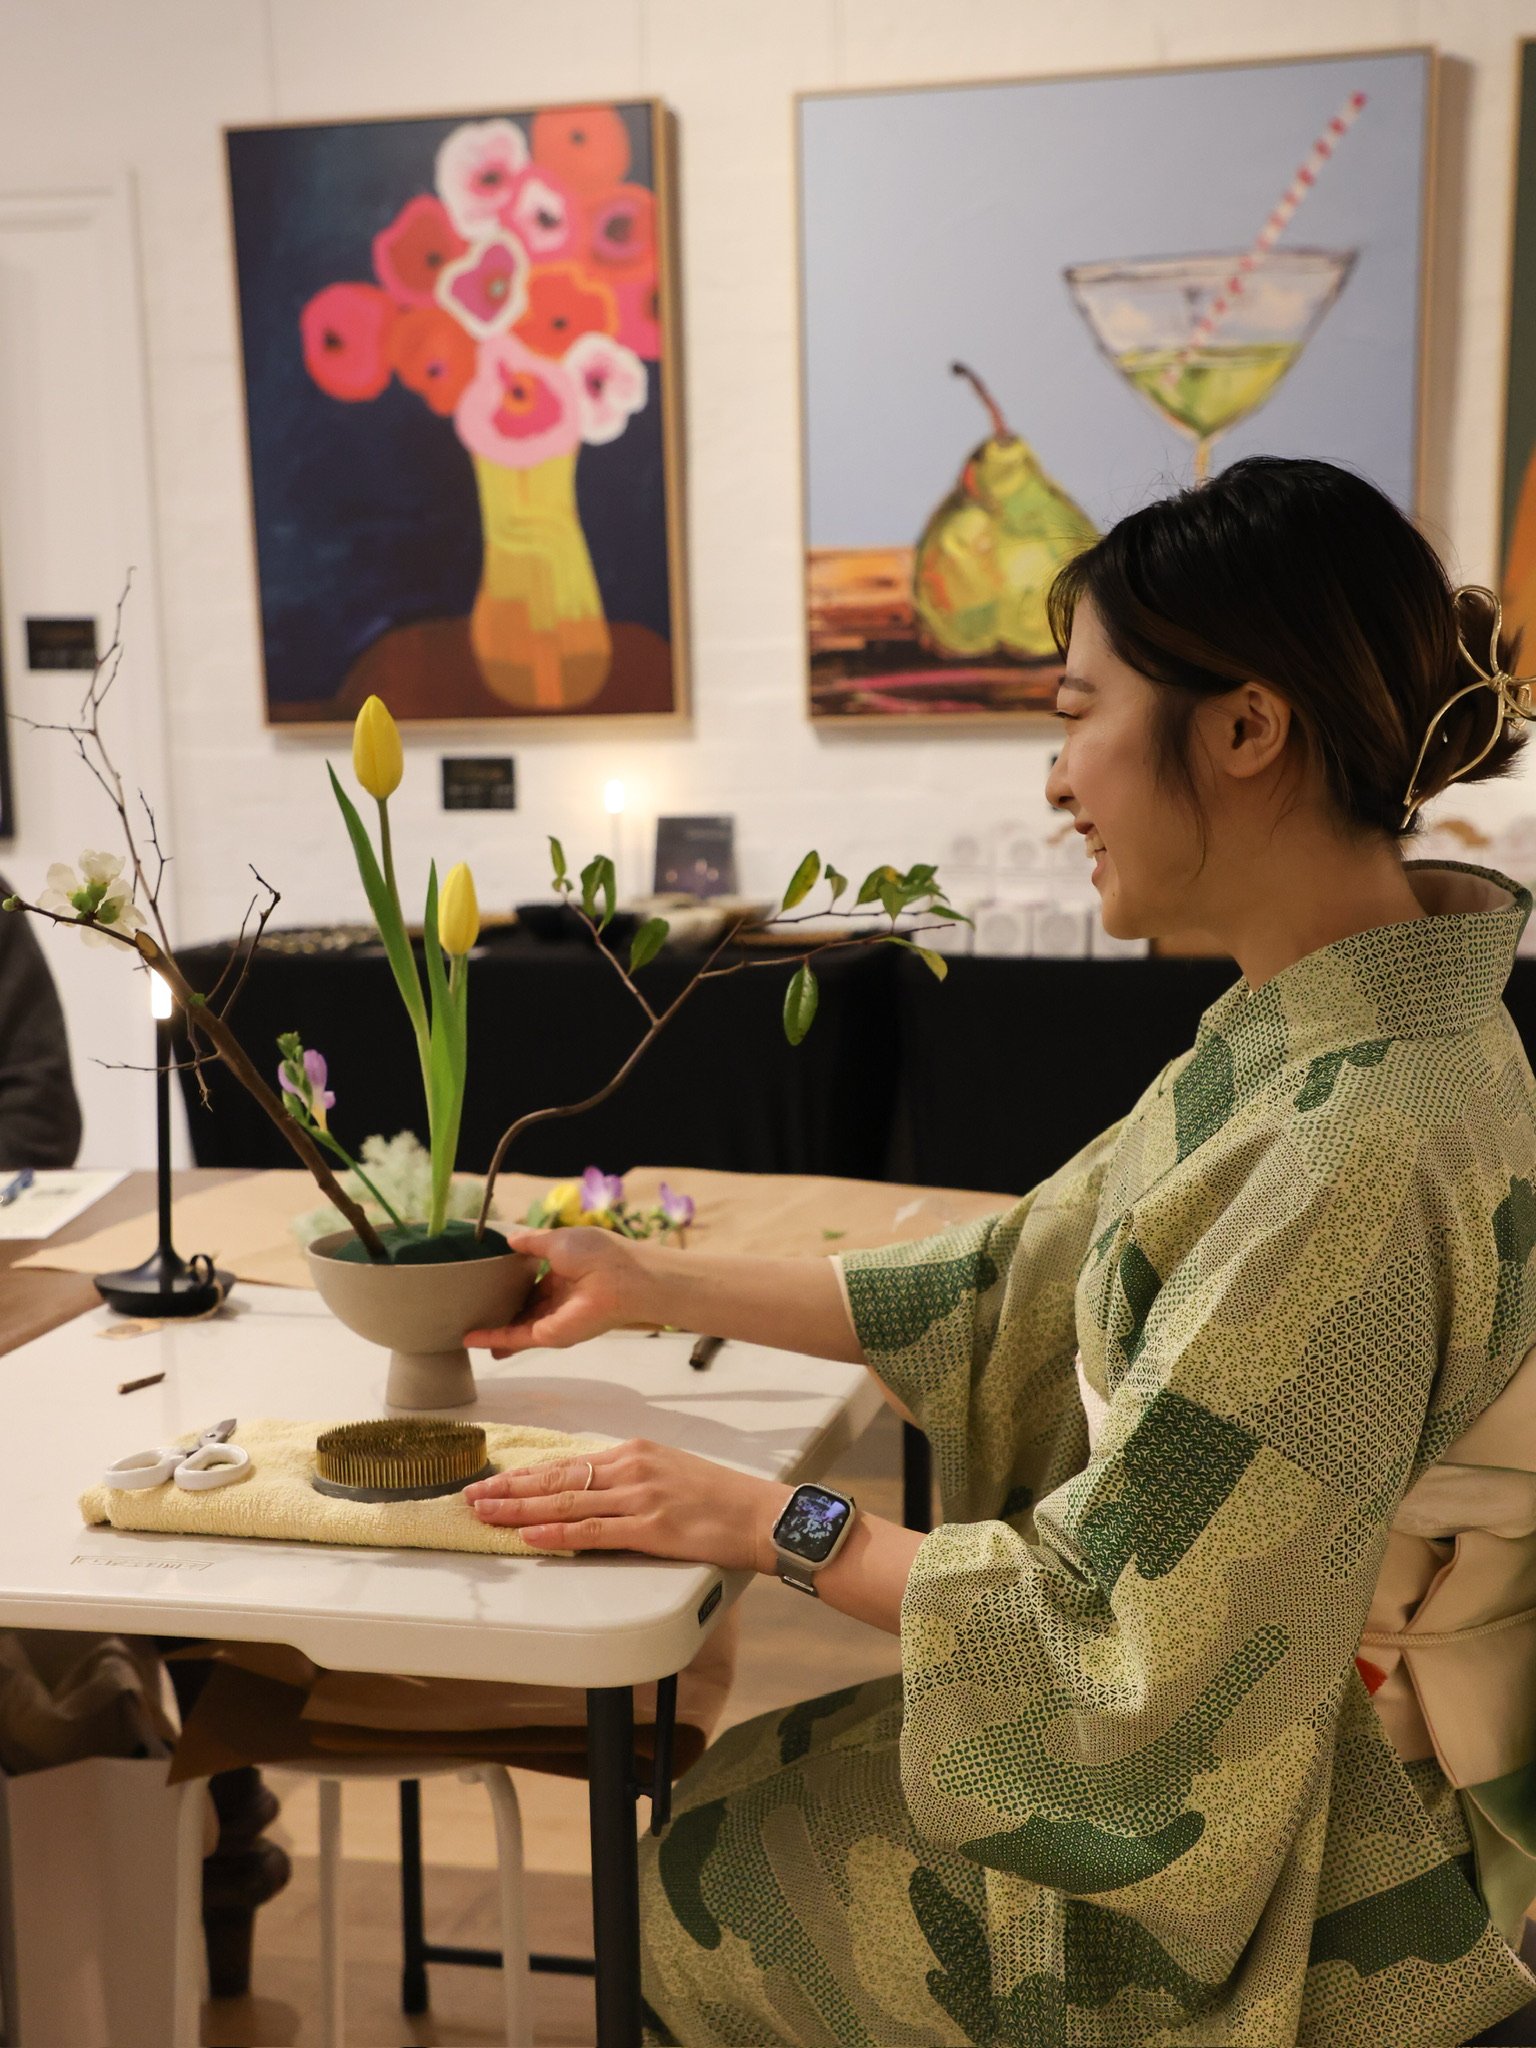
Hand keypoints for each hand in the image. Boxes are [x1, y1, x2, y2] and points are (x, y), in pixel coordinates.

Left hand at [464, 1438, 791, 1571]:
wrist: (762, 1515)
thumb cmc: (720, 1499)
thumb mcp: (669, 1472)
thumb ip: (628, 1479)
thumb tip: (589, 1494)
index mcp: (633, 1452)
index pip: (566, 1464)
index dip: (524, 1476)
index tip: (493, 1481)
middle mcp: (631, 1468)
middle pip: (556, 1480)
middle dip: (508, 1489)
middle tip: (471, 1495)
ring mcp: (640, 1496)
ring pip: (566, 1504)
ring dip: (520, 1511)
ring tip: (486, 1514)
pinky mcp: (651, 1527)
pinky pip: (594, 1532)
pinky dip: (559, 1536)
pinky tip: (533, 1538)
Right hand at [465, 1226, 652, 1356]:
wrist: (620, 1278)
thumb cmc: (596, 1253)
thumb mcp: (558, 1240)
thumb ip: (532, 1242)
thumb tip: (510, 1239)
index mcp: (564, 1273)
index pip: (534, 1283)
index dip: (514, 1284)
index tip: (491, 1284)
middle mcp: (559, 1299)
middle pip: (525, 1308)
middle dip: (504, 1312)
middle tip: (476, 1312)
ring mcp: (554, 1319)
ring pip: (517, 1326)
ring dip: (493, 1330)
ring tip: (467, 1333)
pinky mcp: (550, 1334)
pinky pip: (516, 1337)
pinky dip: (493, 1338)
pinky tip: (471, 1339)